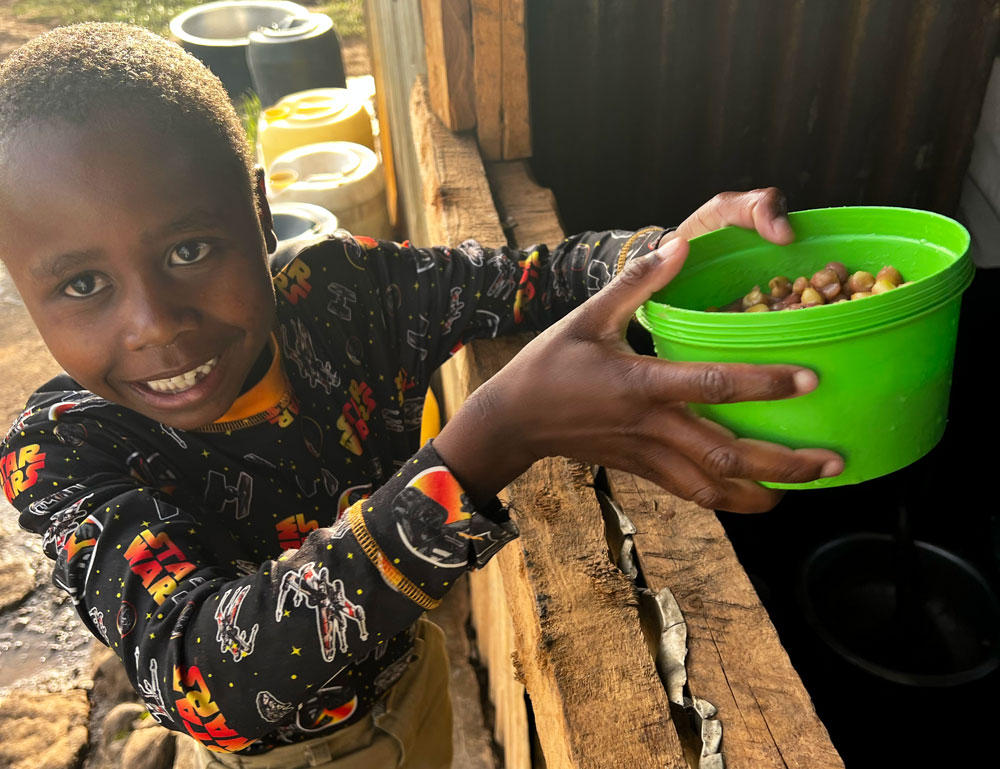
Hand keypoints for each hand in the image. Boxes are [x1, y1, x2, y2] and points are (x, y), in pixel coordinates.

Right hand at [435, 190, 842, 513]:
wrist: (515, 420)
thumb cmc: (549, 364)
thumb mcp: (587, 316)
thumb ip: (636, 281)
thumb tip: (679, 244)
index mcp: (639, 384)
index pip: (710, 385)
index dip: (762, 384)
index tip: (809, 380)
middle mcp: (650, 426)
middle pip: (725, 454)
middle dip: (782, 461)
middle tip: (832, 460)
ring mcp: (647, 455)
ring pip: (713, 485)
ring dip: (763, 490)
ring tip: (806, 485)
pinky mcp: (642, 471)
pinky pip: (693, 493)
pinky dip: (730, 499)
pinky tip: (759, 497)